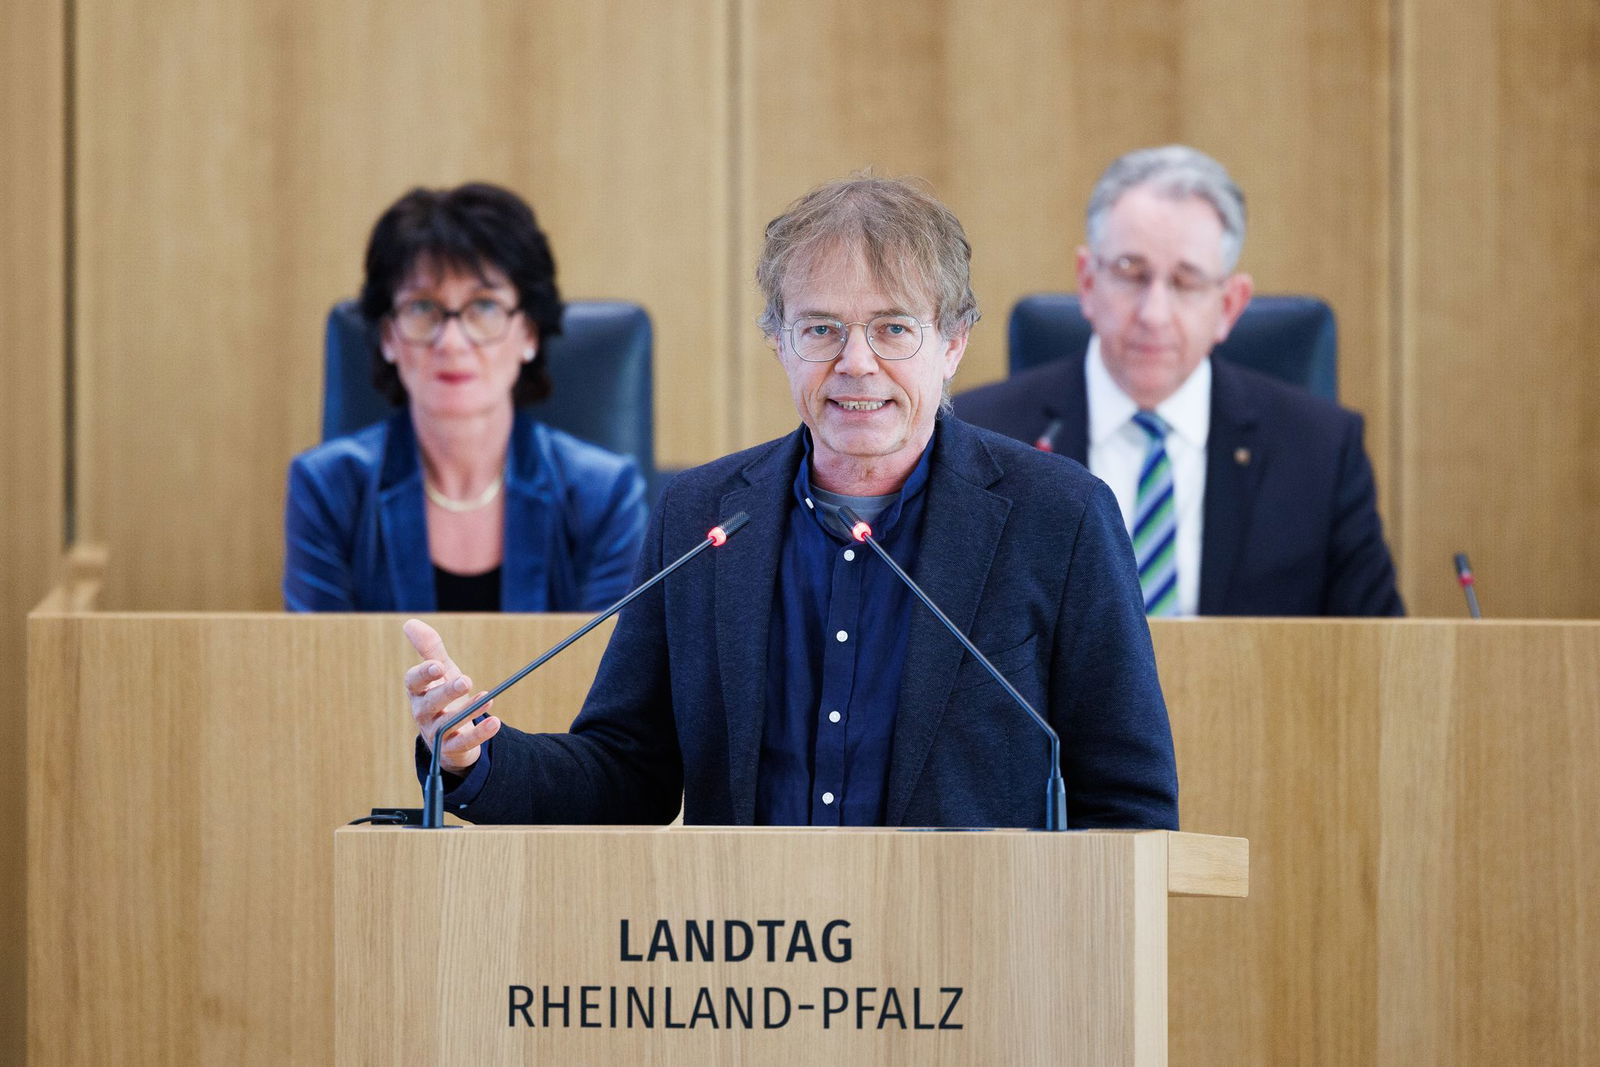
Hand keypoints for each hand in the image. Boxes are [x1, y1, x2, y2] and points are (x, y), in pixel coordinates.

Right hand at [403, 618, 501, 773]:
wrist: (453, 734)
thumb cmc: (444, 696)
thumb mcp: (441, 672)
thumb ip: (430, 649)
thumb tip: (410, 623)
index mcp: (418, 692)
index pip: (413, 682)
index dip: (423, 674)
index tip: (437, 666)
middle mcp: (423, 713)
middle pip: (429, 704)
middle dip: (446, 692)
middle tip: (466, 681)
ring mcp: (435, 733)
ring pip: (446, 724)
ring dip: (467, 711)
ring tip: (486, 697)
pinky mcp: (450, 749)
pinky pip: (463, 743)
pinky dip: (479, 733)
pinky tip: (494, 720)